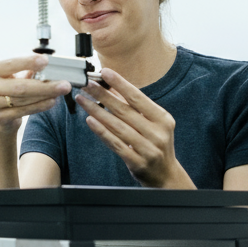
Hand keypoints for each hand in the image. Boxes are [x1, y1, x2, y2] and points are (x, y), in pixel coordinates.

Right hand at [0, 55, 71, 135]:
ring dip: (43, 96)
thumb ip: (30, 73)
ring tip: (59, 93)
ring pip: (21, 99)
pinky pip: (21, 111)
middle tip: (64, 84)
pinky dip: (38, 106)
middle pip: (19, 86)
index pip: (11, 64)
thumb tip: (51, 68)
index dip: (28, 62)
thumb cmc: (11, 93)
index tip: (46, 61)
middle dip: (44, 85)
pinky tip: (50, 102)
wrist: (0, 119)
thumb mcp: (16, 79)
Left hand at [76, 69, 193, 188]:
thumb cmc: (155, 143)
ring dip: (97, 111)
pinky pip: (115, 144)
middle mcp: (158, 133)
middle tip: (86, 84)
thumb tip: (112, 87)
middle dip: (103, 95)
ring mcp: (148, 149)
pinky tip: (90, 120)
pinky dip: (101, 131)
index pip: (138, 98)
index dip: (120, 84)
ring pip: (118, 126)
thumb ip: (133, 107)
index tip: (104, 72)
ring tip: (82, 100)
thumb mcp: (151, 123)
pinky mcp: (137, 162)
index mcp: (163, 119)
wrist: (165, 175)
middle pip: (125, 110)